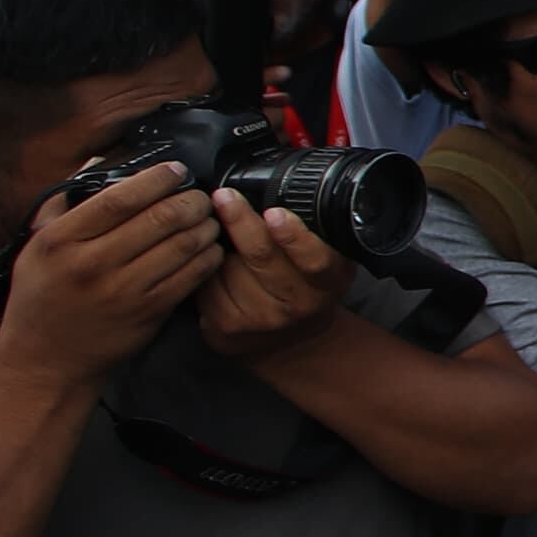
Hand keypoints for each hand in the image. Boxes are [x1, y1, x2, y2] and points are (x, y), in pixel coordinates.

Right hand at [0, 161, 224, 380]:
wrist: (45, 361)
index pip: (119, 198)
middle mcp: (91, 264)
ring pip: (182, 245)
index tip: (175, 171)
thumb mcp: (36, 247)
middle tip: (199, 196)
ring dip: (204, 226)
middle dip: (190, 200)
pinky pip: (190, 276)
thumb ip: (63, 204)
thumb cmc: (41, 299)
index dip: (156, 179)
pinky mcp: (147, 312)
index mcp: (61, 241)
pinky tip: (210, 247)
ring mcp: (122, 290)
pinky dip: (207, 256)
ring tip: (208, 218)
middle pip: (159, 218)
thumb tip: (97, 163)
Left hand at [192, 191, 354, 360]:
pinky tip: (217, 269)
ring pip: (230, 267)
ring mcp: (261, 320)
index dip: (294, 236)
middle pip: (261, 257)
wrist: (291, 343)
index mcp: (328, 282)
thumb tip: (286, 193)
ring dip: (222, 247)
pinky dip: (207, 269)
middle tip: (225, 196)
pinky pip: (207, 284)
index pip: (315, 259)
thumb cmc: (305, 288)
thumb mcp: (328, 262)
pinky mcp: (228, 329)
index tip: (274, 212)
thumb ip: (318, 235)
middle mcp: (298, 305)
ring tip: (227, 242)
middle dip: (240, 221)